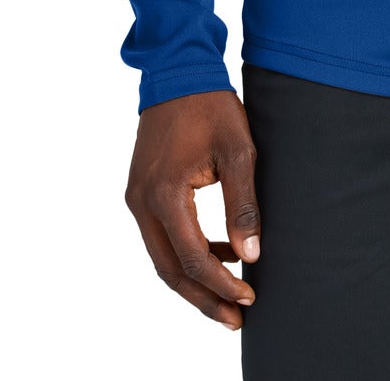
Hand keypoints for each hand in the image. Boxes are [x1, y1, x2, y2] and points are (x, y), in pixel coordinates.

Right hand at [125, 89, 261, 330]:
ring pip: (163, 257)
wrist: (178, 71)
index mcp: (163, 194)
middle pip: (170, 269)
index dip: (221, 282)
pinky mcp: (141, 192)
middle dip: (204, 297)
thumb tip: (252, 254)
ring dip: (195, 279)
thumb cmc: (211, 107)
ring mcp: (137, 198)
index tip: (249, 296)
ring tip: (230, 295)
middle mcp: (141, 203)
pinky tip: (220, 253)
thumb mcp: (237, 150)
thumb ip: (243, 203)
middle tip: (236, 318)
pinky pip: (162, 236)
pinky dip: (187, 252)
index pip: (192, 257)